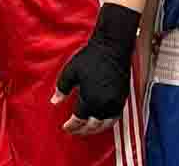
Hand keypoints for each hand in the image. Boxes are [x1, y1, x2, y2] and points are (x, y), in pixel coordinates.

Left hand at [52, 3, 139, 134]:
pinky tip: (100, 121)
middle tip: (74, 131)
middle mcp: (104, 104)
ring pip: (106, 124)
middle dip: (82, 131)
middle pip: (93, 126)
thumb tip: (55, 102)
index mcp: (90, 98)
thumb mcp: (70, 71)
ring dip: (95, 129)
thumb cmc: (90, 57)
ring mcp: (116, 102)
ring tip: (86, 130)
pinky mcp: (123, 98)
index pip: (80, 120)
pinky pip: (115, 117)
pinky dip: (107, 123)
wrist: (112, 47)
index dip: (71, 126)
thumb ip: (62, 88)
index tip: (66, 127)